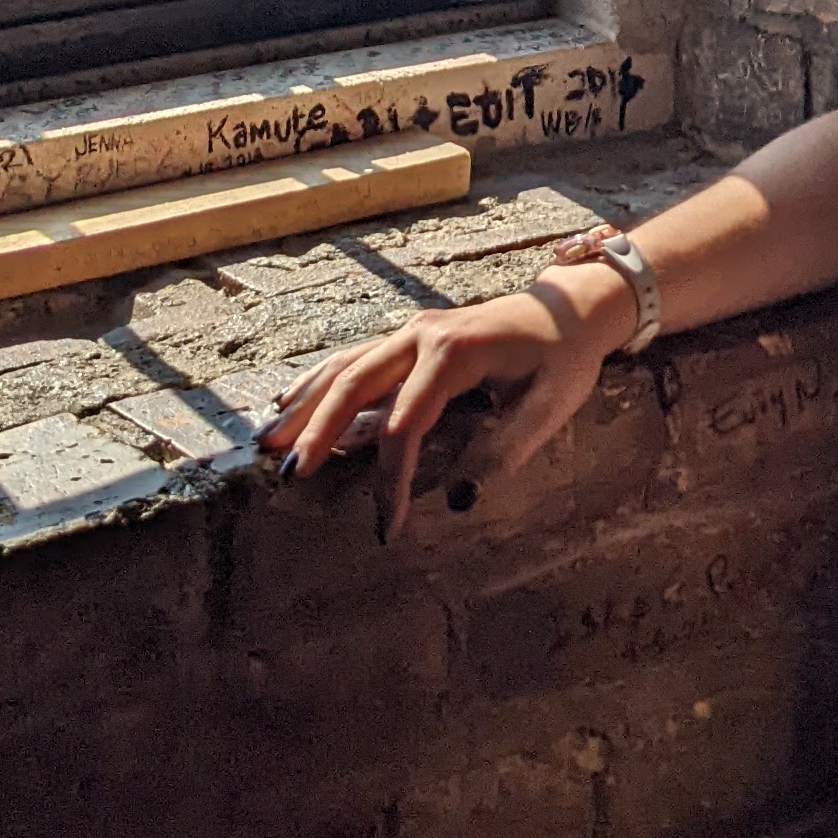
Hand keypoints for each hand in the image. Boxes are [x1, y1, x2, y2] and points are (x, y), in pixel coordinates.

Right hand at [259, 268, 627, 537]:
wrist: (570, 310)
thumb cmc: (563, 361)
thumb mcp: (551, 407)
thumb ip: (505, 451)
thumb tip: (459, 499)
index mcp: (454, 353)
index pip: (405, 425)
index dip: (391, 479)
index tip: (386, 527)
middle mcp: (422, 335)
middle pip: (356, 385)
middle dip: (320, 432)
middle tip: (290, 475)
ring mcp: (411, 332)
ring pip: (345, 367)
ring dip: (305, 404)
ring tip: (266, 440)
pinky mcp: (409, 337)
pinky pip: (354, 358)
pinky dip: (318, 380)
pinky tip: (288, 400)